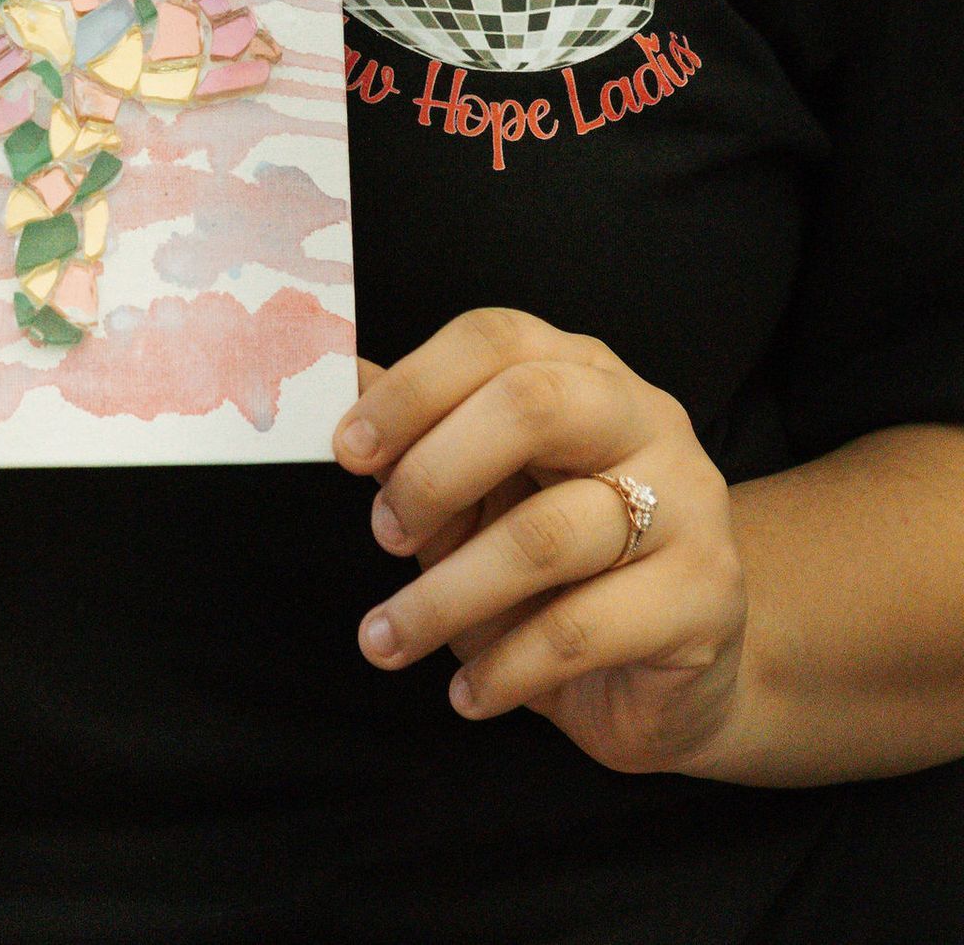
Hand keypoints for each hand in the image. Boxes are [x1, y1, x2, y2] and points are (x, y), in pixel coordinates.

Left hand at [334, 309, 747, 774]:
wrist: (682, 674)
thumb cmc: (560, 572)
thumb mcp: (477, 494)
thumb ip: (415, 436)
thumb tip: (327, 374)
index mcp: (582, 371)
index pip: (494, 339)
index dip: (412, 388)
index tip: (346, 450)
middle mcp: (645, 419)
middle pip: (532, 404)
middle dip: (433, 471)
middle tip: (382, 533)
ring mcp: (688, 505)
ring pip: (546, 533)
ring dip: (443, 595)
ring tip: (387, 638)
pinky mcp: (705, 598)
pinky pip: (580, 629)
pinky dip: (503, 669)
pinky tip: (466, 693)